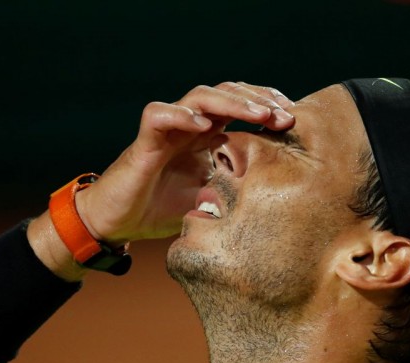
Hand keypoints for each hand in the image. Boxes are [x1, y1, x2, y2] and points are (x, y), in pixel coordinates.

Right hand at [75, 81, 294, 243]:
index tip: (292, 119)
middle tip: (285, 114)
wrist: (117, 222)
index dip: (266, 106)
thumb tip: (273, 195)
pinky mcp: (144, 141)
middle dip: (258, 99)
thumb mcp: (209, 202)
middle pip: (226, 93)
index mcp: (207, 135)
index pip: (241, 106)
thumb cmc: (160, 209)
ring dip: (232, 101)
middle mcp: (189, 125)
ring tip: (259, 114)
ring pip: (199, 96)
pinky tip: (203, 123)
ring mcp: (167, 129)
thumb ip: (233, 191)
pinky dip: (181, 115)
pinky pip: (159, 114)